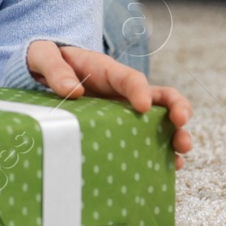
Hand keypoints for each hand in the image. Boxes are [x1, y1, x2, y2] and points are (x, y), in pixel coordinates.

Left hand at [26, 40, 192, 168]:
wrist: (46, 69)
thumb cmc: (48, 60)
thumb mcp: (43, 57)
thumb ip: (54, 70)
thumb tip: (72, 91)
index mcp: (107, 71)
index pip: (131, 78)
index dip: (140, 91)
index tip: (143, 106)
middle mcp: (124, 91)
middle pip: (162, 96)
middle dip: (178, 108)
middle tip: (181, 123)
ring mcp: (126, 110)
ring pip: (162, 120)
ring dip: (176, 135)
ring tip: (181, 154)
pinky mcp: (123, 126)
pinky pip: (147, 139)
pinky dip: (160, 153)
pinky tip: (168, 169)